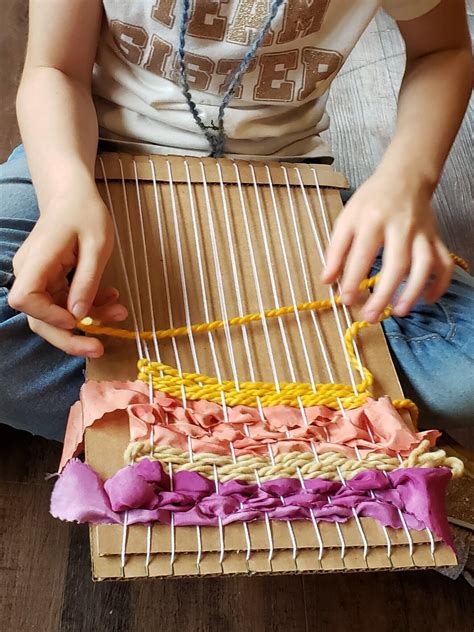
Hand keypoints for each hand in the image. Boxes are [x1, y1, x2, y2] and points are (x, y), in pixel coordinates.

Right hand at [8, 188, 126, 356]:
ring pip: (56, 315)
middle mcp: (30, 273)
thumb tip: (79, 317)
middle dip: (70, 338)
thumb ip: (88, 281)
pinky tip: (112, 299)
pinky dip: (89, 306)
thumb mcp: (97, 246)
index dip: (48, 315)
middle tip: (100, 348)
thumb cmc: (86, 214)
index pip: (25, 298)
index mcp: (37, 260)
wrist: (74, 196)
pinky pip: (66, 303)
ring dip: (88, 321)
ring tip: (120, 314)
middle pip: (39, 318)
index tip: (76, 320)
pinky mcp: (50, 282)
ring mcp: (38, 279)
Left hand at [321, 171, 453, 322]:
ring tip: (399, 311)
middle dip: (384, 293)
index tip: (346, 300)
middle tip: (371, 316)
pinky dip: (440, 283)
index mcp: (373, 219)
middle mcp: (401, 226)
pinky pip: (444, 262)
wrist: (404, 178)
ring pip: (425, 264)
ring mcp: (422, 233)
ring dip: (414, 290)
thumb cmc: (371, 201)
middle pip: (397, 263)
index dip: (353, 279)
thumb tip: (327, 280)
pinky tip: (427, 299)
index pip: (362, 253)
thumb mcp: (347, 219)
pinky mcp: (435, 238)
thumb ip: (336, 250)